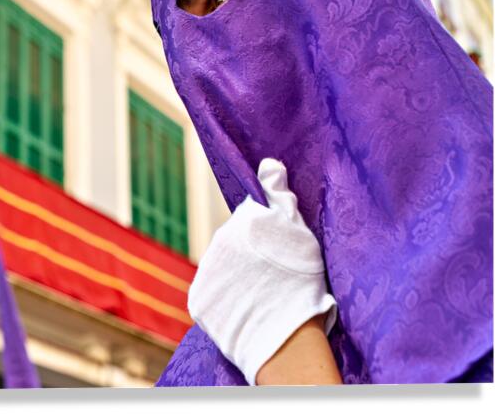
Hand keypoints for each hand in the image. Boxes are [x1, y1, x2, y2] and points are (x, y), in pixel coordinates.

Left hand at [187, 158, 336, 384]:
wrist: (286, 336)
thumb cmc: (300, 281)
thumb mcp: (298, 230)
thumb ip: (279, 193)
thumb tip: (268, 163)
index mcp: (242, 222)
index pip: (252, 221)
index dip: (268, 237)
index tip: (281, 253)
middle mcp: (217, 242)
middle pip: (235, 245)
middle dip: (250, 256)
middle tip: (273, 276)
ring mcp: (205, 272)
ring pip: (223, 269)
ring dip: (237, 278)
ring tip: (261, 296)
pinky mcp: (198, 300)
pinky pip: (213, 295)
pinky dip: (226, 301)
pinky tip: (244, 309)